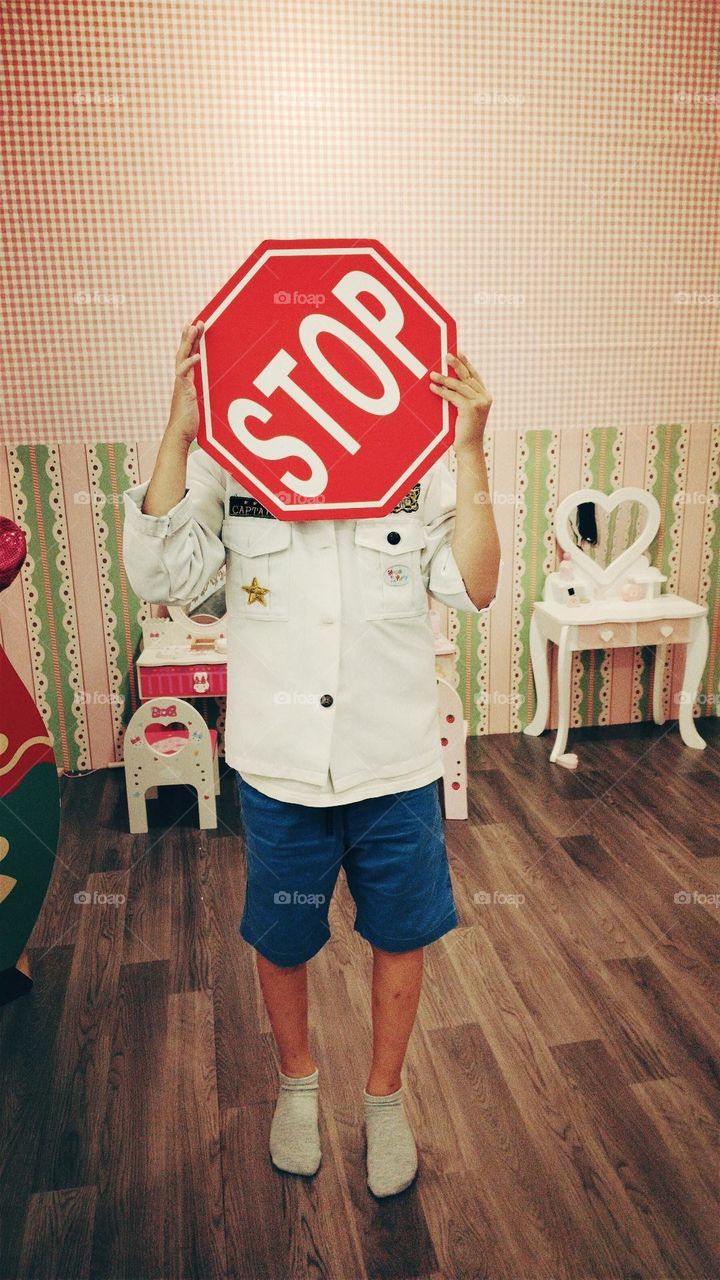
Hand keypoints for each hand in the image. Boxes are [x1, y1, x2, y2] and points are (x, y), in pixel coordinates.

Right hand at [165, 321, 204, 444]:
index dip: (192, 342)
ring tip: (193, 328)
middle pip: (184, 352)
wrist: (180, 434)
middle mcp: (182, 379)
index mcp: (187, 380)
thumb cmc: (190, 422)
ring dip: (188, 342)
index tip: (196, 328)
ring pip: (182, 358)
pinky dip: (190, 364)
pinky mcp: (182, 391)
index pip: (189, 356)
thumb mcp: (201, 404)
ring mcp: (181, 384)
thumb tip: (217, 389)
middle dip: (190, 336)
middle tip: (196, 321)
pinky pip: (184, 374)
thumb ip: (205, 394)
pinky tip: (197, 356)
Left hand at [429, 352, 491, 452]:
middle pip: (467, 377)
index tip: (458, 352)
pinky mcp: (471, 409)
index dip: (466, 363)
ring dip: (444, 379)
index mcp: (485, 396)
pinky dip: (442, 391)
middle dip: (456, 364)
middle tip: (446, 356)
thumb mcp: (467, 410)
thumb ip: (464, 397)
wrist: (469, 447)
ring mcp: (479, 403)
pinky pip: (453, 396)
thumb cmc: (465, 429)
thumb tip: (449, 382)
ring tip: (432, 374)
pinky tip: (433, 387)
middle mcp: (484, 398)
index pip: (474, 376)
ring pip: (459, 385)